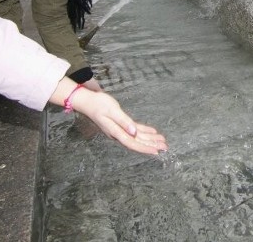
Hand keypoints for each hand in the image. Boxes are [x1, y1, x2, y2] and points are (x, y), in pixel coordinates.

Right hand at [51, 79, 166, 154]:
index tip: (156, 151)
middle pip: (137, 142)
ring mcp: (119, 129)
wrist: (87, 101)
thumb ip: (124, 122)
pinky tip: (153, 132)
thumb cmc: (98, 104)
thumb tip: (134, 133)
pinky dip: (144, 131)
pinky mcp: (120, 124)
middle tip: (165, 147)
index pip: (133, 143)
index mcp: (116, 132)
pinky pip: (135, 130)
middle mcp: (118, 133)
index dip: (145, 148)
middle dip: (151, 145)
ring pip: (137, 137)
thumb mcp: (112, 111)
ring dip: (150, 139)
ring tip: (162, 141)